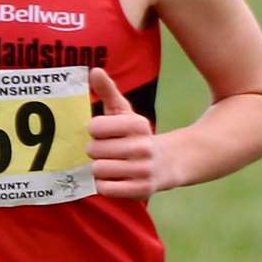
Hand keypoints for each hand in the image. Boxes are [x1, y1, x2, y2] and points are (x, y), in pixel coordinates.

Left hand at [88, 68, 163, 198]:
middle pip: (93, 150)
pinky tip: (114, 178)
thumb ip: (108, 91)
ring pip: (98, 170)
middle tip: (107, 151)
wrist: (168, 163)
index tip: (104, 133)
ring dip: (99, 169)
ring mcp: (143, 170)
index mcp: (138, 124)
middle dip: (95, 151)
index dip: (95, 131)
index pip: (95, 127)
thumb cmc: (136, 136)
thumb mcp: (124, 112)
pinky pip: (105, 189)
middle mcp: (142, 147)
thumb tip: (94, 71)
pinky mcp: (142, 190)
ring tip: (111, 164)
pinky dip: (104, 185)